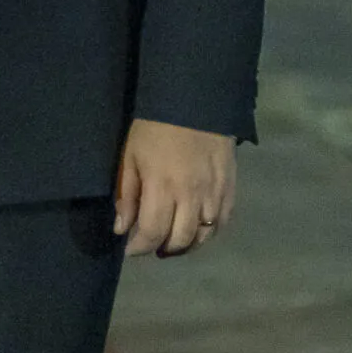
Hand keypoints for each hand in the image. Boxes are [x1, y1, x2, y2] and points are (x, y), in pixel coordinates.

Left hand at [114, 118, 235, 257]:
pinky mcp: (230, 190)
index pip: (152, 233)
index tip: (130, 249)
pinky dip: (208, 233)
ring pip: (203, 237)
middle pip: (179, 240)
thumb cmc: (154, 128)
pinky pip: (221, 224)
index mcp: (163, 188)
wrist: (196, 103)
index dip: (139, 247)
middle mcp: (191, 197)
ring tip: (171, 242)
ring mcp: (214, 195)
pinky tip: (195, 230)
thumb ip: (127, 194)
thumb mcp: (130, 156)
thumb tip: (121, 228)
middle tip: (150, 244)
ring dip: (185, 245)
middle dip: (161, 248)